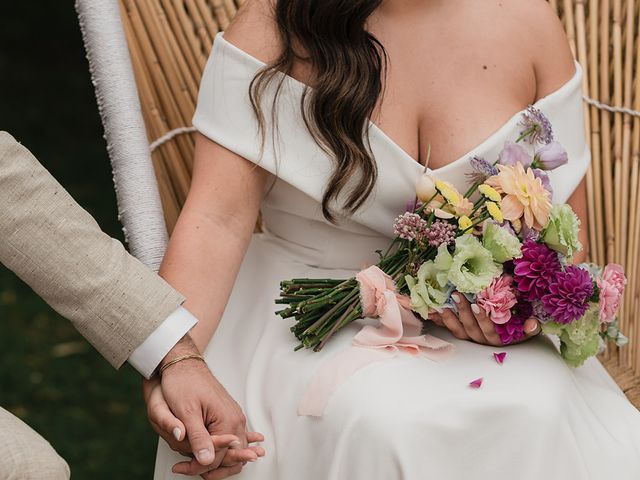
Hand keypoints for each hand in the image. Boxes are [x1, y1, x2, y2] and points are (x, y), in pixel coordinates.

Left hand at [144, 378, 264, 477]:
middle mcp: (236, 420)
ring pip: (232, 450)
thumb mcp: (187, 412)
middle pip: (229, 457)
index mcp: (228, 420)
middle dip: (208, 466)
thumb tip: (206, 461)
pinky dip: (223, 450)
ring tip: (195, 464)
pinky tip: (216, 455)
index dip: (197, 466)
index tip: (180, 467)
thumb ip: (198, 438)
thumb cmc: (183, 383)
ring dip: (216, 460)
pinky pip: (231, 438)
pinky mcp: (228, 415)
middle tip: (185, 468)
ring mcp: (234, 417)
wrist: (185, 364)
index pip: (217, 457)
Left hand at [429, 291, 539, 345]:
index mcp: (498, 339)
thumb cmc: (520, 329)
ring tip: (441, 305)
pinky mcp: (462, 334)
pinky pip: (449, 329)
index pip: (488, 330)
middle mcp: (482, 340)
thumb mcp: (529, 329)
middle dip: (462, 312)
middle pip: (470, 328)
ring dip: (448, 318)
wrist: (514, 335)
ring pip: (458, 331)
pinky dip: (440, 321)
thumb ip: (532, 327)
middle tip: (456, 294)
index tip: (477, 305)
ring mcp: (470, 338)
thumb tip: (532, 324)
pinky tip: (431, 312)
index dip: (482, 319)